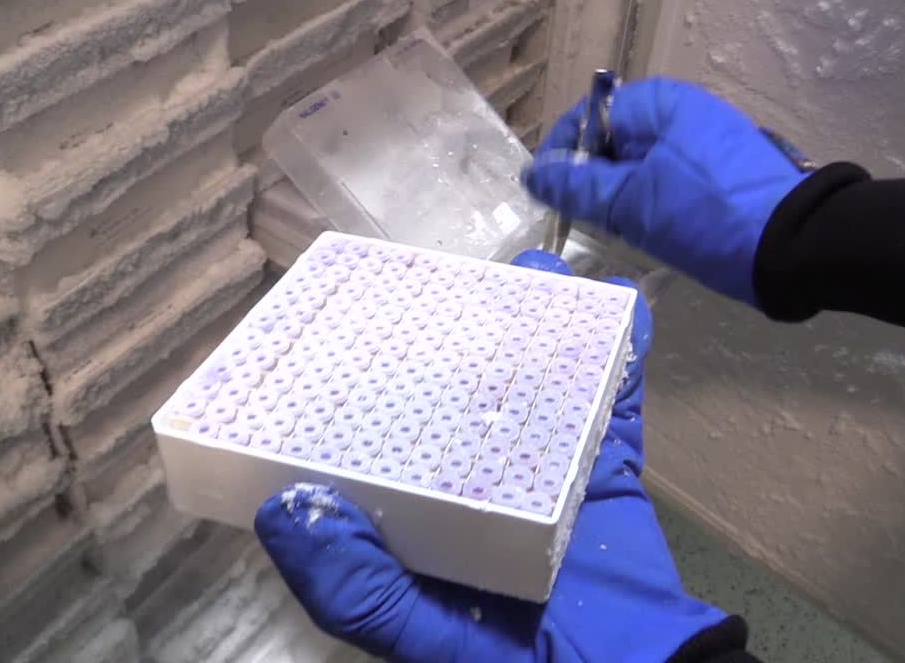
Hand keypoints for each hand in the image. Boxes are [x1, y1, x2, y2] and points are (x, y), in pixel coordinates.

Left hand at [254, 250, 728, 661]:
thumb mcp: (420, 641)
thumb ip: (358, 589)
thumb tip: (282, 506)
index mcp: (426, 515)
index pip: (384, 436)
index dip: (364, 381)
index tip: (350, 322)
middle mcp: (482, 480)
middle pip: (465, 392)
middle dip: (462, 335)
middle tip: (455, 280)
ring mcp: (551, 469)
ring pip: (539, 381)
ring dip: (540, 328)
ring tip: (535, 277)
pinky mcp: (610, 469)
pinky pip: (615, 402)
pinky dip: (622, 352)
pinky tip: (621, 305)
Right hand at [520, 78, 809, 306]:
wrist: (797, 248)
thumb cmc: (707, 216)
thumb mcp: (633, 204)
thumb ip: (579, 188)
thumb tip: (536, 175)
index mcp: (661, 103)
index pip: (590, 116)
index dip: (562, 154)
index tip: (546, 196)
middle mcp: (684, 113)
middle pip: (615, 142)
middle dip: (592, 181)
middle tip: (578, 223)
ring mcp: (707, 146)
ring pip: (642, 168)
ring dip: (620, 200)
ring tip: (611, 235)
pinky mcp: (722, 178)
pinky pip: (668, 185)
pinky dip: (650, 208)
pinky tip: (646, 238)